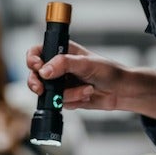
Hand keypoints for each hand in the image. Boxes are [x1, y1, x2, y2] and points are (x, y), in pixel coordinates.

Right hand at [26, 40, 155, 122]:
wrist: (122, 91)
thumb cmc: (109, 71)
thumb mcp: (87, 64)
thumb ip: (64, 64)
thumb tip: (44, 71)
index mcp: (63, 51)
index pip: (38, 51)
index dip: (33, 59)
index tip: (37, 67)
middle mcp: (59, 67)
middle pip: (35, 75)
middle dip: (38, 83)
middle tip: (41, 89)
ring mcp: (62, 83)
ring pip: (48, 93)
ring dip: (67, 94)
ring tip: (86, 90)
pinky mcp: (67, 97)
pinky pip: (60, 103)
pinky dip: (73, 101)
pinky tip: (87, 95)